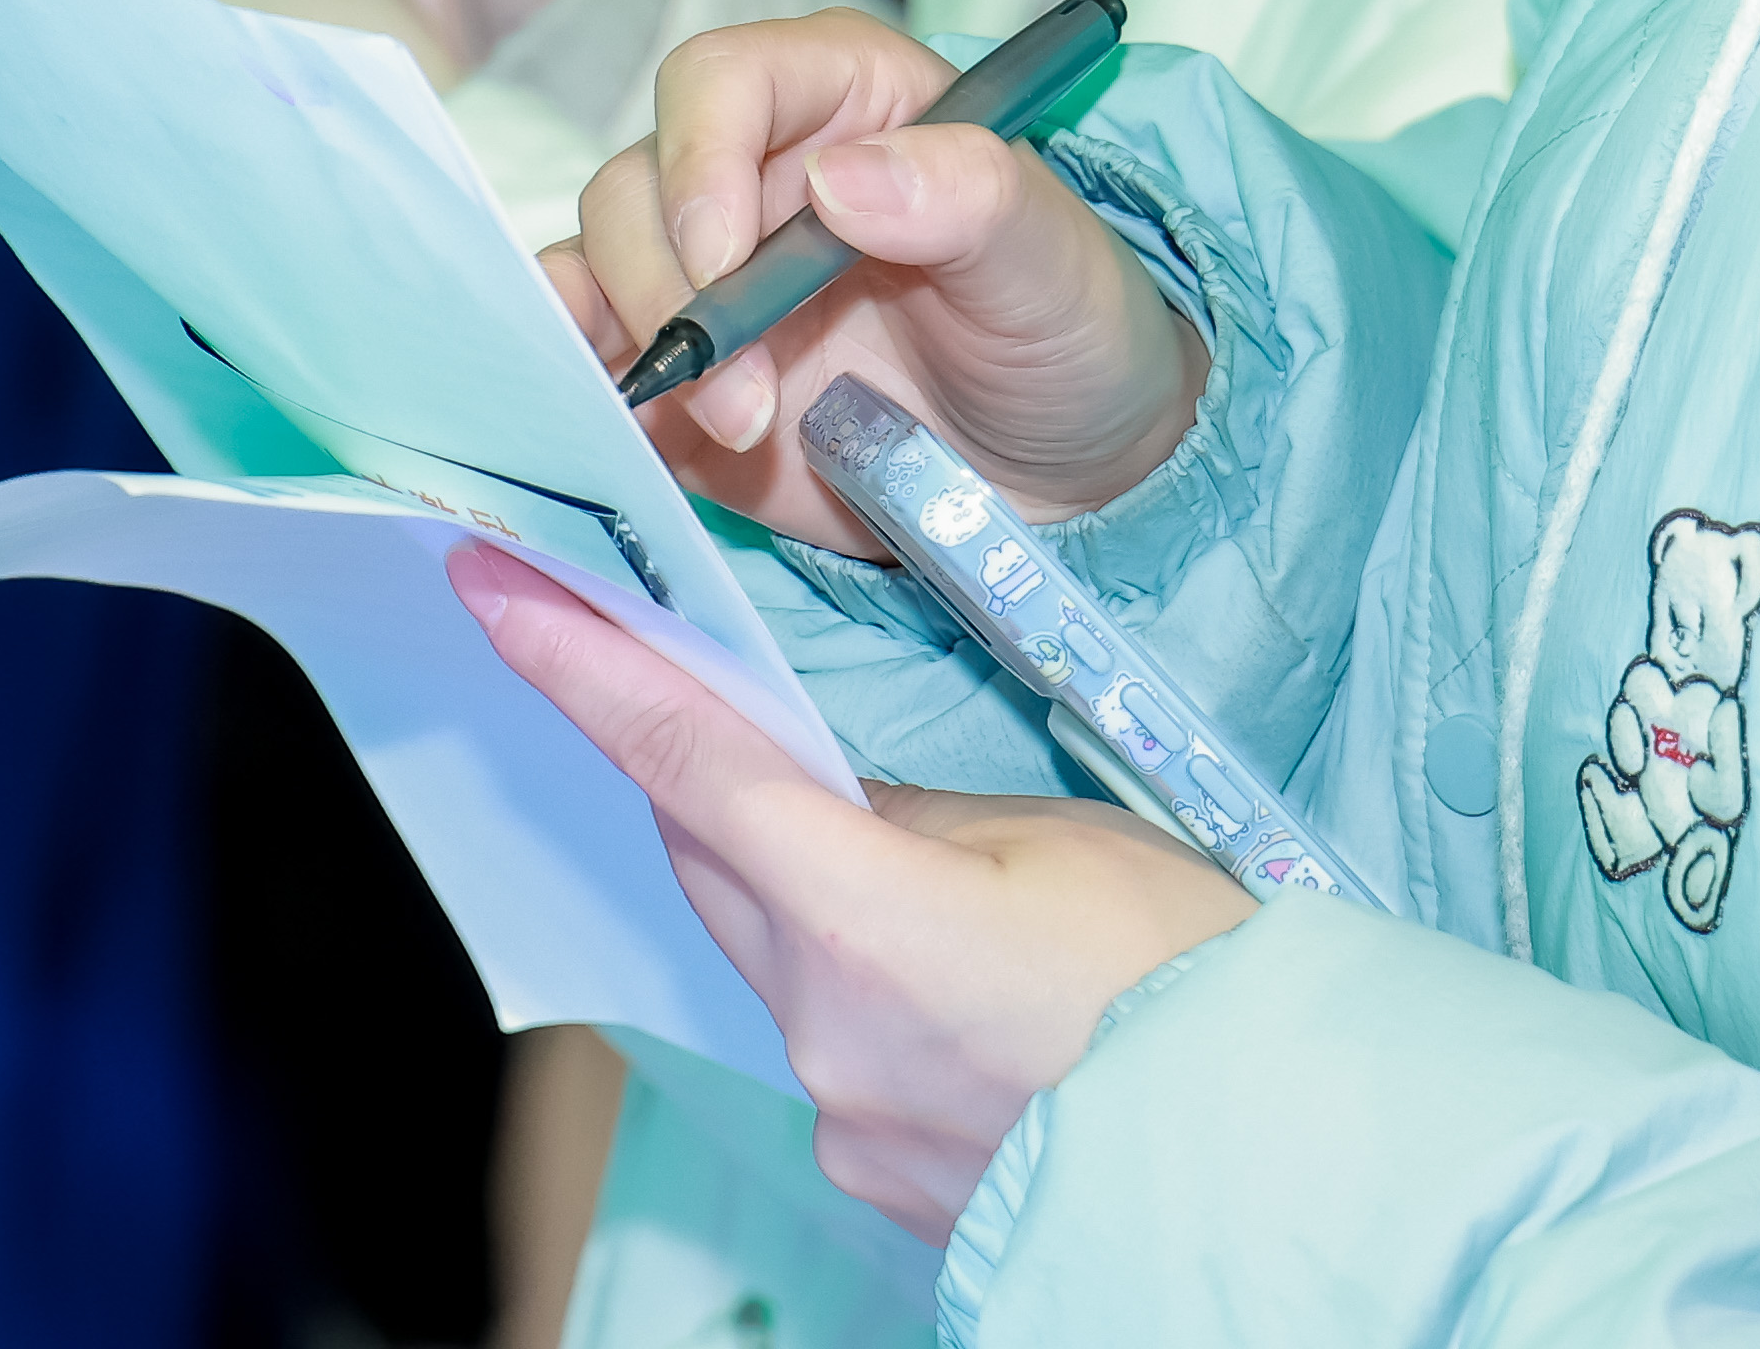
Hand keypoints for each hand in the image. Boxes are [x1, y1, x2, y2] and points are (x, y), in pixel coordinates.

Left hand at [451, 544, 1249, 1239]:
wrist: (1266, 1159)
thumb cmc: (1189, 979)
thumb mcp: (1060, 840)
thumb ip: (917, 820)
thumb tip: (846, 814)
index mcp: (866, 919)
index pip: (686, 762)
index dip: (580, 668)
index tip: (494, 592)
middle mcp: (822, 1023)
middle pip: (707, 857)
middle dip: (697, 772)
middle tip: (699, 692)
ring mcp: (839, 1109)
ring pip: (771, 955)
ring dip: (805, 891)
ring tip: (934, 875)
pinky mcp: (871, 1168)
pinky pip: (830, 1042)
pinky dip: (864, 989)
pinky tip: (962, 983)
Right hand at [543, 15, 1204, 554]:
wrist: (1064, 467)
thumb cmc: (1069, 331)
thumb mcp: (1053, 264)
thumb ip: (973, 196)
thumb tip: (839, 176)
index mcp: (845, 99)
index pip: (720, 81)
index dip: (699, 158)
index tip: (723, 265)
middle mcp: (753, 170)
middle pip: (637, 184)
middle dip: (667, 289)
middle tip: (746, 396)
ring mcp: (705, 272)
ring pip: (593, 266)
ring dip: (633, 347)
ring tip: (735, 426)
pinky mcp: (676, 367)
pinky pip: (582, 353)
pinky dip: (582, 386)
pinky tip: (629, 433)